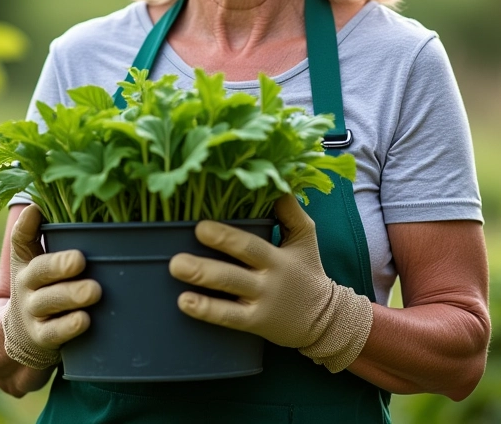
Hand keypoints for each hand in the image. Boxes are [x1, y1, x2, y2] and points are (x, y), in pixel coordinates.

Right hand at [2, 204, 101, 368]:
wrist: (21, 339)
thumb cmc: (49, 288)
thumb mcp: (45, 263)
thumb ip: (63, 238)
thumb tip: (95, 198)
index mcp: (28, 261)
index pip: (21, 240)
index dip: (26, 225)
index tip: (35, 210)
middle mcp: (26, 284)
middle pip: (39, 271)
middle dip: (59, 264)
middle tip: (80, 260)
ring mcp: (32, 312)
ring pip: (48, 302)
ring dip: (71, 295)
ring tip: (93, 291)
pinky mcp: (41, 338)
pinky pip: (53, 333)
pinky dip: (69, 327)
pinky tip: (85, 320)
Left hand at [169, 194, 372, 371]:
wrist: (325, 319)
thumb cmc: (308, 269)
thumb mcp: (305, 235)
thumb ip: (289, 208)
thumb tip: (274, 177)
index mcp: (278, 257)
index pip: (250, 245)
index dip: (226, 237)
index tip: (199, 226)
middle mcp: (268, 280)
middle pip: (235, 271)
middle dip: (206, 264)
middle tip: (176, 257)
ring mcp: (261, 303)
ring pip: (229, 293)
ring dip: (201, 283)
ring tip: (175, 271)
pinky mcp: (255, 323)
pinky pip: (228, 317)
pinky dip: (206, 310)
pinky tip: (183, 302)